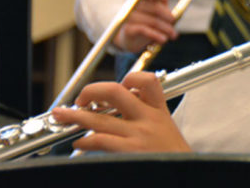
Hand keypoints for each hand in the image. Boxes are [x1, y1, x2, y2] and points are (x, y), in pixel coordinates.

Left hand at [52, 72, 190, 152]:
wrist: (187, 173)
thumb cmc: (172, 156)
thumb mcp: (166, 128)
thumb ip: (147, 115)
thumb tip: (119, 108)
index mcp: (159, 110)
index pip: (147, 80)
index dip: (129, 77)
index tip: (118, 84)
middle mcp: (148, 119)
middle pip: (115, 92)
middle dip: (91, 91)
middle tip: (81, 98)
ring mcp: (138, 135)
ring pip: (100, 119)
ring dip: (76, 116)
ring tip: (62, 116)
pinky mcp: (131, 151)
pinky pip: (100, 141)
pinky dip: (84, 142)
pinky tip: (79, 145)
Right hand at [114, 0, 176, 53]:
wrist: (129, 39)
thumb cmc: (147, 23)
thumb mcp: (156, 12)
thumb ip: (162, 4)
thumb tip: (168, 4)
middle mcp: (135, 5)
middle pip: (156, 8)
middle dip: (168, 17)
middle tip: (174, 23)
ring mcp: (130, 17)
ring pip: (153, 21)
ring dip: (166, 29)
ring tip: (173, 35)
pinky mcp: (128, 29)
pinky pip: (144, 30)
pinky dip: (156, 35)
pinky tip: (163, 39)